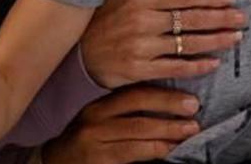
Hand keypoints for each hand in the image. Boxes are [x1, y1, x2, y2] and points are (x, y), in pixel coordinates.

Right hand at [42, 85, 200, 163]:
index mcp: (99, 104)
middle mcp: (95, 118)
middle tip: (194, 110)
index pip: (134, 93)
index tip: (188, 96)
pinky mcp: (98, 159)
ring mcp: (95, 139)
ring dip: (168, 131)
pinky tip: (169, 150)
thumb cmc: (86, 140)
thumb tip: (167, 104)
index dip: (163, 94)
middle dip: (169, 107)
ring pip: (137, 131)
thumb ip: (126, 111)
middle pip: (137, 107)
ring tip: (189, 131)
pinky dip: (154, 150)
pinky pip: (131, 152)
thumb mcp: (101, 120)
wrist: (56, 162)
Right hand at [81, 0, 245, 88]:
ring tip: (235, 37)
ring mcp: (142, 47)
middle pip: (190, 19)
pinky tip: (214, 62)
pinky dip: (196, 66)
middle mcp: (143, 22)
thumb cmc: (101, 19)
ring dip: (215, 41)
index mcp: (141, 1)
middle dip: (220, 17)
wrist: (78, 55)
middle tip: (242, 17)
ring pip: (187, 43)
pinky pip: (174, 67)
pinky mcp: (140, 70)